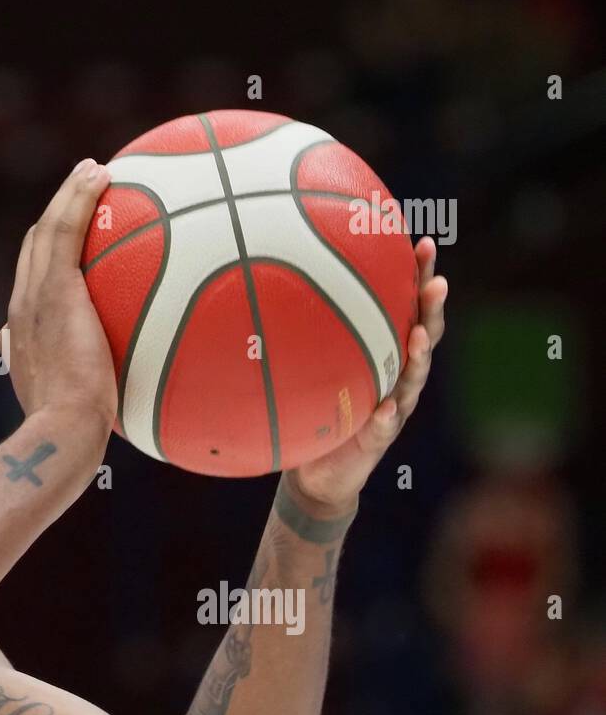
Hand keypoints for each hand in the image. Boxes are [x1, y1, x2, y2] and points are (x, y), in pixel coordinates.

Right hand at [2, 158, 116, 435]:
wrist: (62, 431)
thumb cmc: (78, 437)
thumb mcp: (88, 419)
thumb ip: (100, 403)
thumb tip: (131, 407)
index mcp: (26, 337)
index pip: (34, 287)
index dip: (50, 261)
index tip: (76, 246)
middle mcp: (22, 310)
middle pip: (35, 250)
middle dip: (57, 218)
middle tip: (84, 194)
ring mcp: (34, 296)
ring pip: (46, 230)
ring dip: (68, 195)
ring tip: (93, 171)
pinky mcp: (53, 288)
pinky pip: (66, 228)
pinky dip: (78, 196)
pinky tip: (103, 173)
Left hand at [287, 237, 447, 512]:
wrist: (320, 472)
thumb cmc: (318, 408)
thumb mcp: (314, 366)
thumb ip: (309, 333)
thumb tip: (277, 278)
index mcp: (387, 354)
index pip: (409, 308)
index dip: (420, 277)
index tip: (424, 242)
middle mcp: (398, 377)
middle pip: (424, 336)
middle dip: (432, 309)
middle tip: (437, 282)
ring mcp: (393, 408)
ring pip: (412, 380)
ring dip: (417, 358)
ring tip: (417, 338)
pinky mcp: (376, 441)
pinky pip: (384, 428)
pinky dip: (387, 417)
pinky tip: (387, 408)